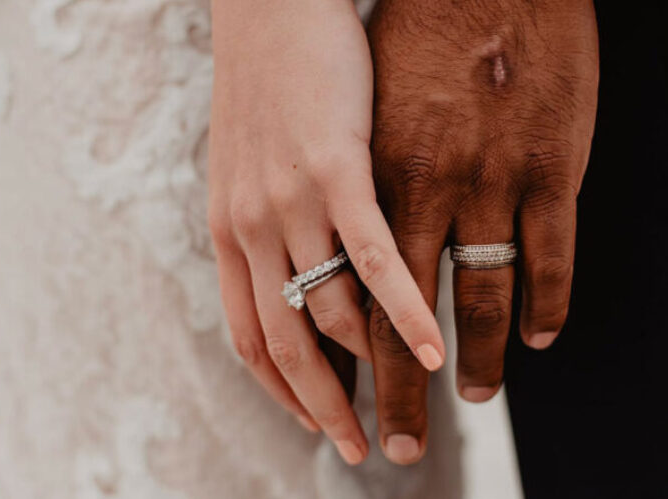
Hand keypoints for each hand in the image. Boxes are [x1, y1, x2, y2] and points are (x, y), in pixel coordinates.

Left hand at [207, 0, 445, 464]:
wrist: (274, 4)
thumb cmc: (274, 79)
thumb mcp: (251, 164)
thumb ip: (268, 226)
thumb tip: (295, 273)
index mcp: (230, 230)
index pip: (249, 336)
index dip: (283, 392)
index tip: (318, 424)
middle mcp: (251, 226)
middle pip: (286, 344)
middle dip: (325, 408)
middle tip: (361, 450)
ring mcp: (290, 200)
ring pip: (332, 310)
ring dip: (377, 369)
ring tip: (418, 405)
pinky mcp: (335, 168)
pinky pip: (373, 258)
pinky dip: (405, 311)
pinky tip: (436, 346)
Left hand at [365, 0, 598, 463]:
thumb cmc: (405, 29)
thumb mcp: (347, 108)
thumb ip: (335, 182)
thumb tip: (321, 244)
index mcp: (346, 180)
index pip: (325, 301)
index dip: (326, 369)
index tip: (334, 413)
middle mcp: (411, 190)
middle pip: (389, 320)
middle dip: (390, 395)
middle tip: (395, 449)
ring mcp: (480, 181)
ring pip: (472, 299)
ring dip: (471, 360)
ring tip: (470, 399)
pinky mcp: (546, 166)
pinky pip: (546, 257)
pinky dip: (543, 305)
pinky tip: (540, 338)